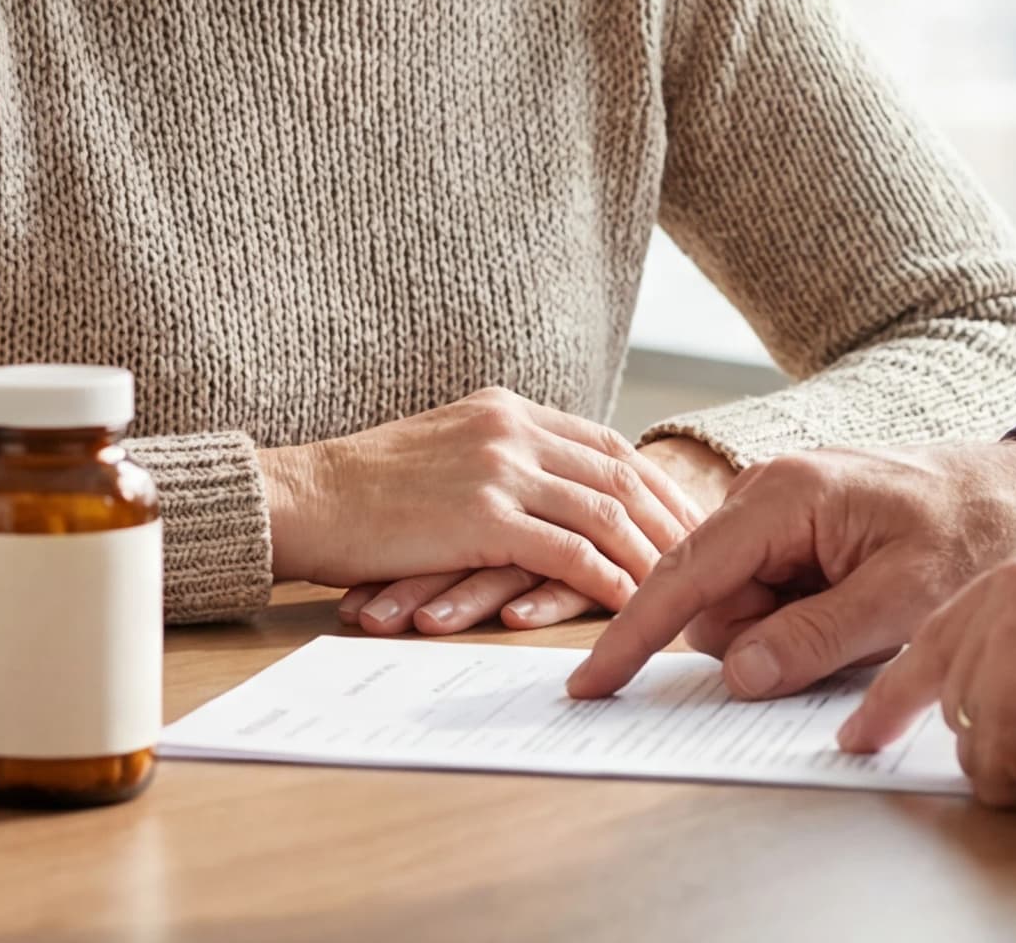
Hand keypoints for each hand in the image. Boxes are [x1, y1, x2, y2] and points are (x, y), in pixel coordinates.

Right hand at [263, 389, 703, 631]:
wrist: (303, 496)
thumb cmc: (361, 489)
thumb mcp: (442, 449)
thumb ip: (496, 458)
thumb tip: (542, 490)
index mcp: (506, 409)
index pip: (604, 443)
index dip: (654, 483)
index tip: (688, 517)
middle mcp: (512, 429)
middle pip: (620, 473)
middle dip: (671, 518)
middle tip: (712, 558)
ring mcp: (499, 469)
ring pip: (605, 512)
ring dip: (652, 554)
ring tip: (686, 591)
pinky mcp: (483, 516)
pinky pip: (569, 552)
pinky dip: (610, 580)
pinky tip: (635, 605)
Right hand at [567, 436, 1015, 700]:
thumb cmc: (971, 536)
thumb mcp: (902, 601)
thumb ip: (813, 639)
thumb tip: (735, 675)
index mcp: (783, 496)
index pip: (685, 575)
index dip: (634, 635)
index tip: (591, 683)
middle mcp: (765, 493)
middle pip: (712, 601)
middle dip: (761, 638)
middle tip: (851, 630)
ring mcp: (776, 511)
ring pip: (739, 608)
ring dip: (788, 632)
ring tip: (866, 611)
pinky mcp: (792, 531)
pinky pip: (767, 597)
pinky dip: (802, 619)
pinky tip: (855, 604)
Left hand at [833, 520, 1015, 815]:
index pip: (964, 612)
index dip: (927, 664)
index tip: (874, 702)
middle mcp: (1015, 589)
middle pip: (947, 670)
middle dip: (933, 713)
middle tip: (860, 743)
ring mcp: (1003, 651)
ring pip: (974, 731)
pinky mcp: (1007, 716)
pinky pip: (998, 781)